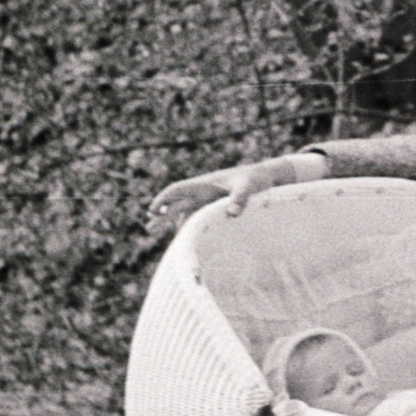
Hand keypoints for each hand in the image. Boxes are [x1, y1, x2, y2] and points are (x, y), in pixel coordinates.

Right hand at [145, 159, 292, 232]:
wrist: (266, 176)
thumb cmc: (256, 179)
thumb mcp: (249, 186)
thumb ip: (240, 199)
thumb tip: (231, 214)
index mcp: (206, 183)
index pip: (178, 189)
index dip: (164, 199)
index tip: (153, 210)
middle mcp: (204, 191)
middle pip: (178, 203)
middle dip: (163, 215)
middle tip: (149, 228)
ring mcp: (208, 200)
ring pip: (186, 213)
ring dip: (174, 223)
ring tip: (163, 238)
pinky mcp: (216, 207)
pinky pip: (197, 217)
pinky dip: (190, 227)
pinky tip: (185, 239)